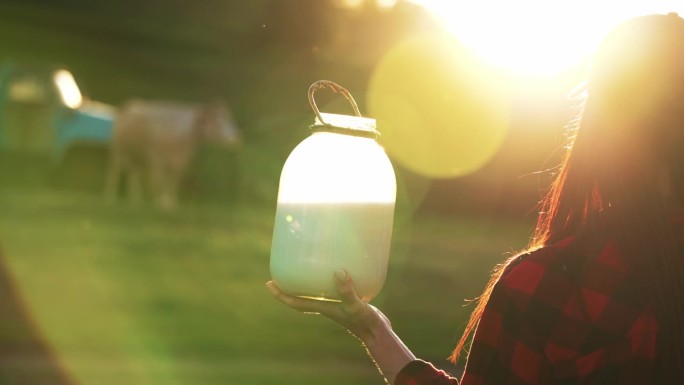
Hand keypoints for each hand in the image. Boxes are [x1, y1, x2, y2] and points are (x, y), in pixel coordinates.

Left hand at [266, 269, 391, 344]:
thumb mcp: (355, 305)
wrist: (377, 333)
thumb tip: (338, 272)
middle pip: (301, 297)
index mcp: (322, 307)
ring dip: (307, 283)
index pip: (295, 302)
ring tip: (303, 267)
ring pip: (315, 292)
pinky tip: (335, 268)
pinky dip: (328, 280)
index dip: (280, 294)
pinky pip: (330, 288)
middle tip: (280, 272)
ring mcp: (335, 303)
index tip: (269, 284)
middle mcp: (325, 305)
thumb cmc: (365, 322)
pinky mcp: (345, 300)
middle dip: (289, 287)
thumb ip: (347, 291)